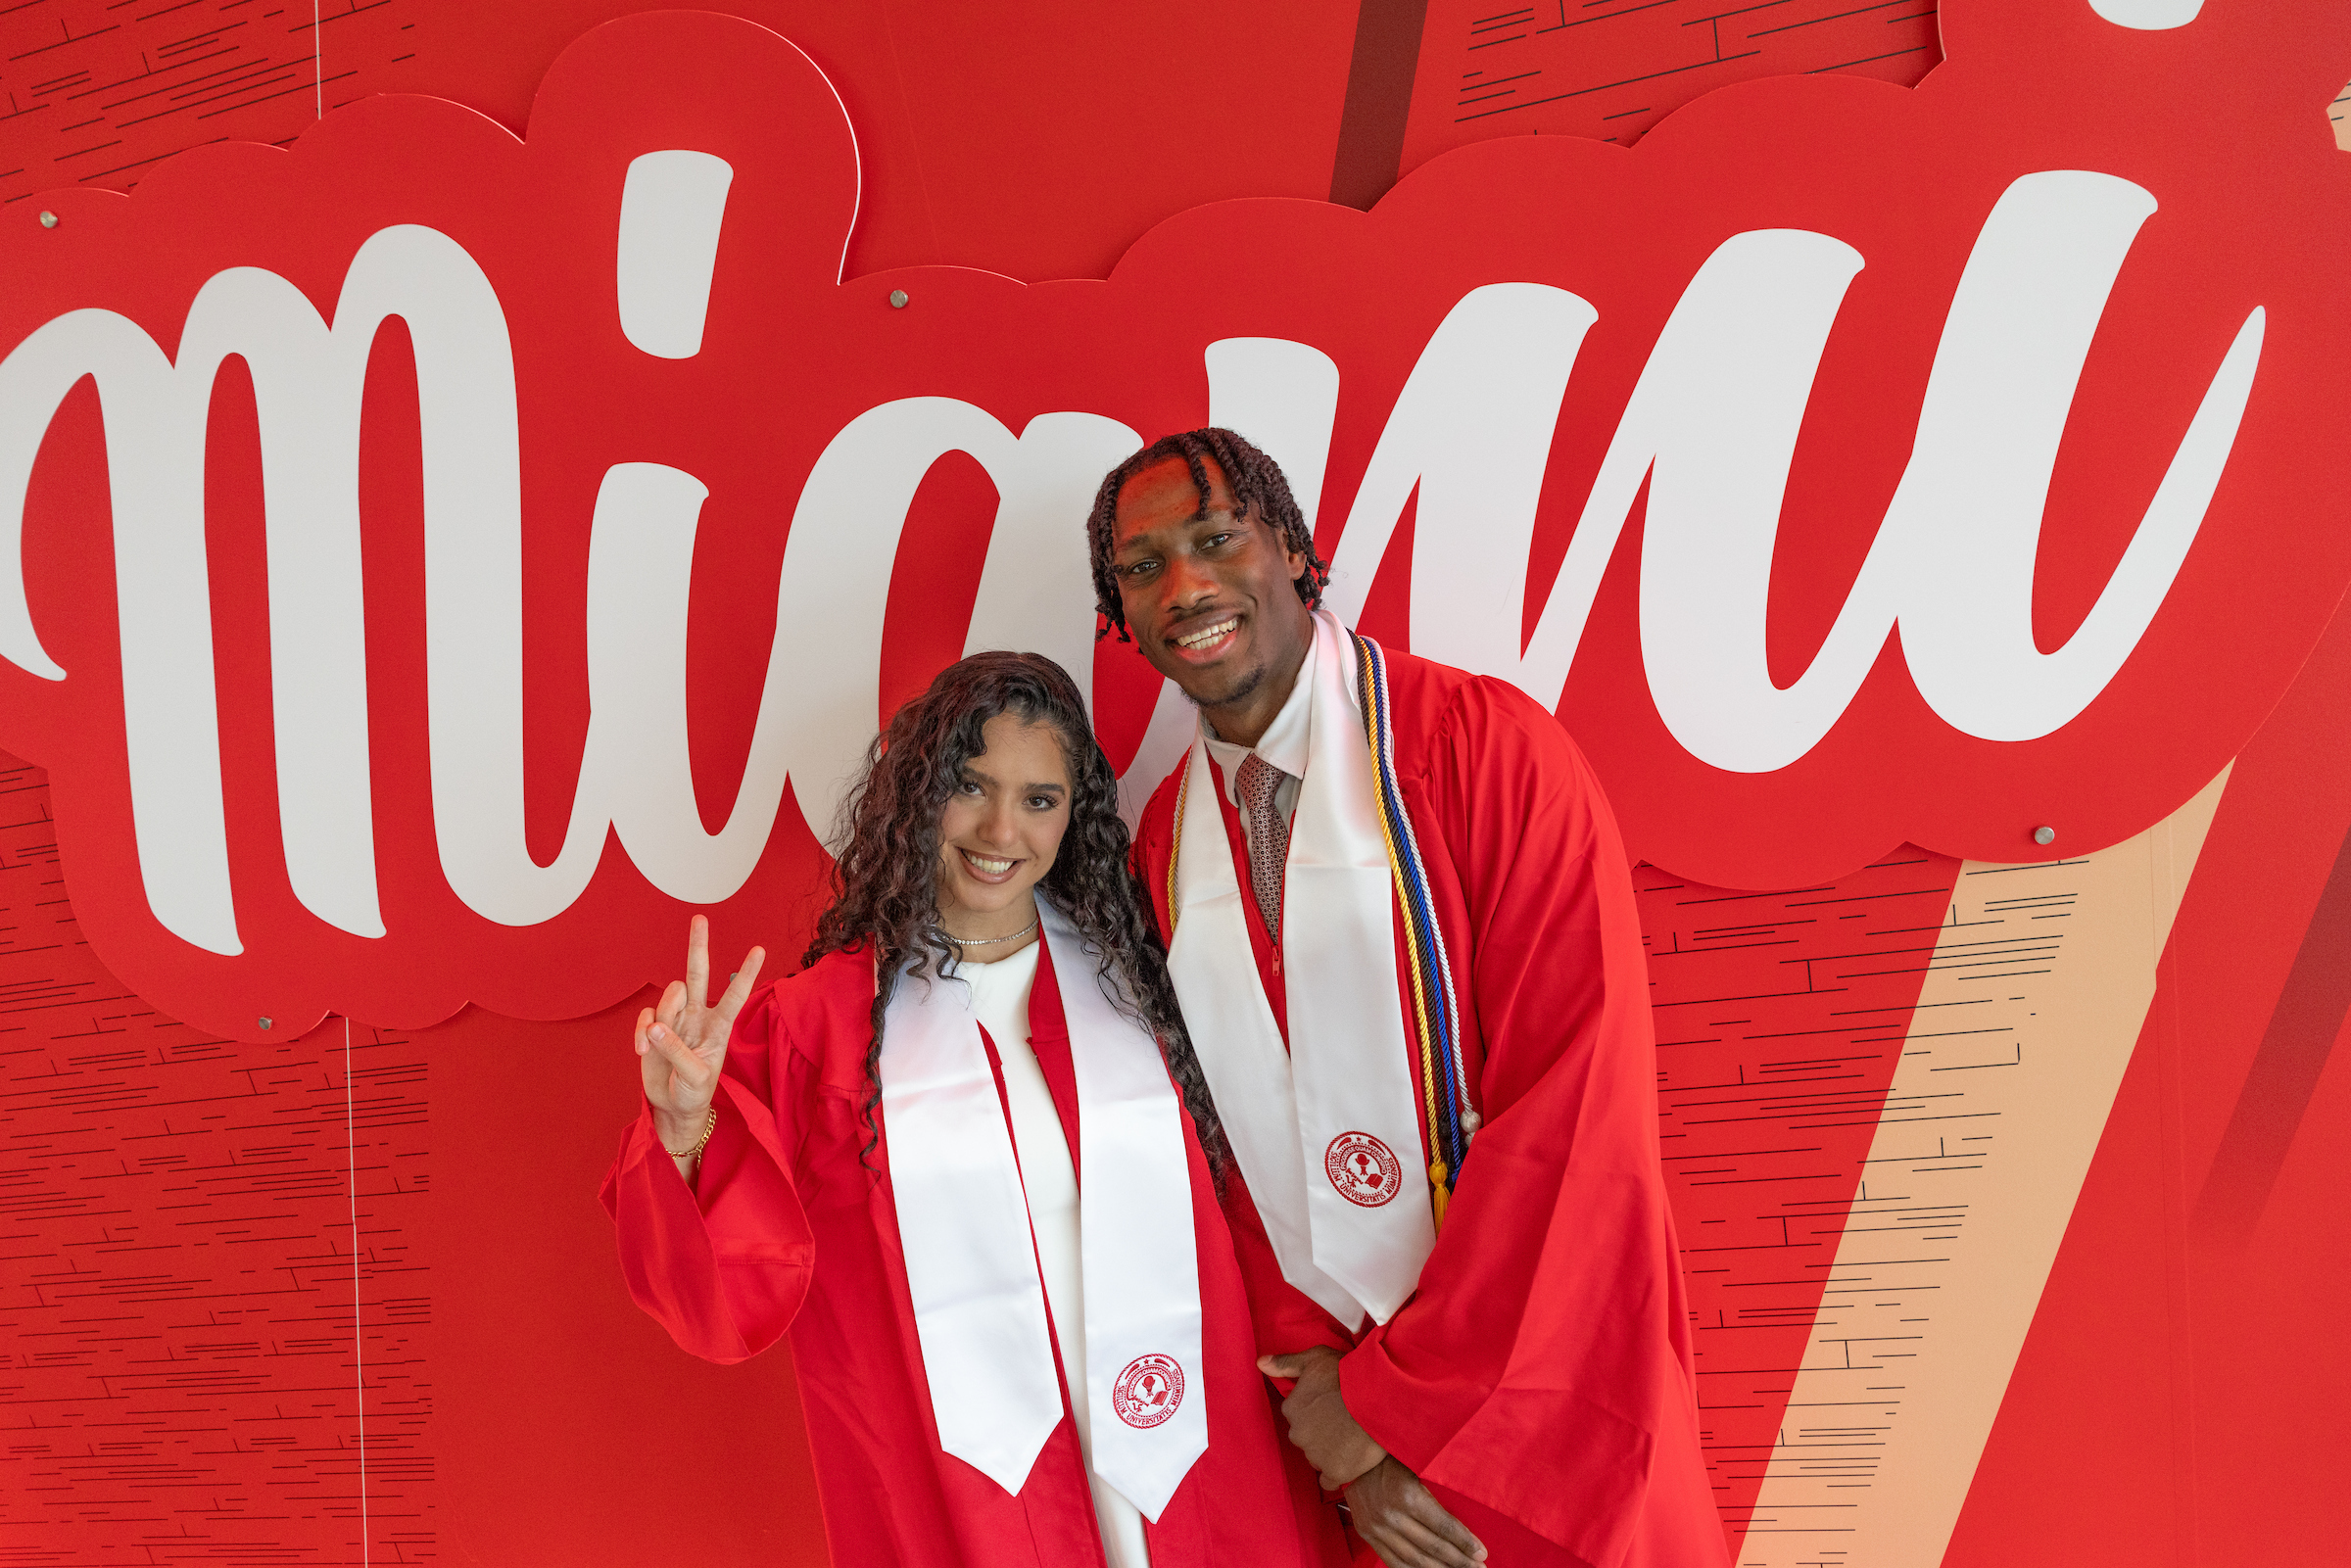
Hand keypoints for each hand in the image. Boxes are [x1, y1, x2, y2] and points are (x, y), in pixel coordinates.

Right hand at [635, 915, 765, 1148]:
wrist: (673, 1107)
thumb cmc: (695, 1092)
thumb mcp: (695, 1077)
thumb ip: (676, 1050)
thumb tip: (656, 1025)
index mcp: (719, 1027)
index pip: (735, 995)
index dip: (746, 973)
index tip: (760, 949)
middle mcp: (699, 1017)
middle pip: (698, 974)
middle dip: (698, 946)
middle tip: (700, 918)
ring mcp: (675, 1020)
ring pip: (668, 995)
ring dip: (661, 1017)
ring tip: (654, 1045)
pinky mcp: (654, 1028)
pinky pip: (646, 1016)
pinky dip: (641, 1031)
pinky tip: (642, 1051)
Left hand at [1257, 1345, 1385, 1488]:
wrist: (1376, 1398)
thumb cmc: (1346, 1374)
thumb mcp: (1314, 1358)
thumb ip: (1285, 1363)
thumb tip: (1260, 1363)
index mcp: (1292, 1408)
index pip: (1297, 1414)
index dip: (1315, 1410)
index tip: (1330, 1405)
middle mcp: (1298, 1434)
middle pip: (1305, 1437)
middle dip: (1320, 1432)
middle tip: (1342, 1421)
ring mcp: (1315, 1455)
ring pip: (1317, 1457)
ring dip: (1329, 1451)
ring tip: (1351, 1439)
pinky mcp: (1335, 1472)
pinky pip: (1329, 1481)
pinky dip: (1336, 1473)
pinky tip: (1349, 1462)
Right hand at [1345, 1457, 1486, 1567]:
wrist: (1351, 1458)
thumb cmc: (1391, 1457)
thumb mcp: (1416, 1465)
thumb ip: (1436, 1490)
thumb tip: (1466, 1514)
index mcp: (1408, 1496)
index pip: (1443, 1527)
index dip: (1465, 1542)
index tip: (1482, 1553)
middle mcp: (1392, 1516)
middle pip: (1432, 1546)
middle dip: (1459, 1560)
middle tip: (1479, 1567)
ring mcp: (1377, 1528)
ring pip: (1415, 1559)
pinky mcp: (1367, 1535)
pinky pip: (1394, 1561)